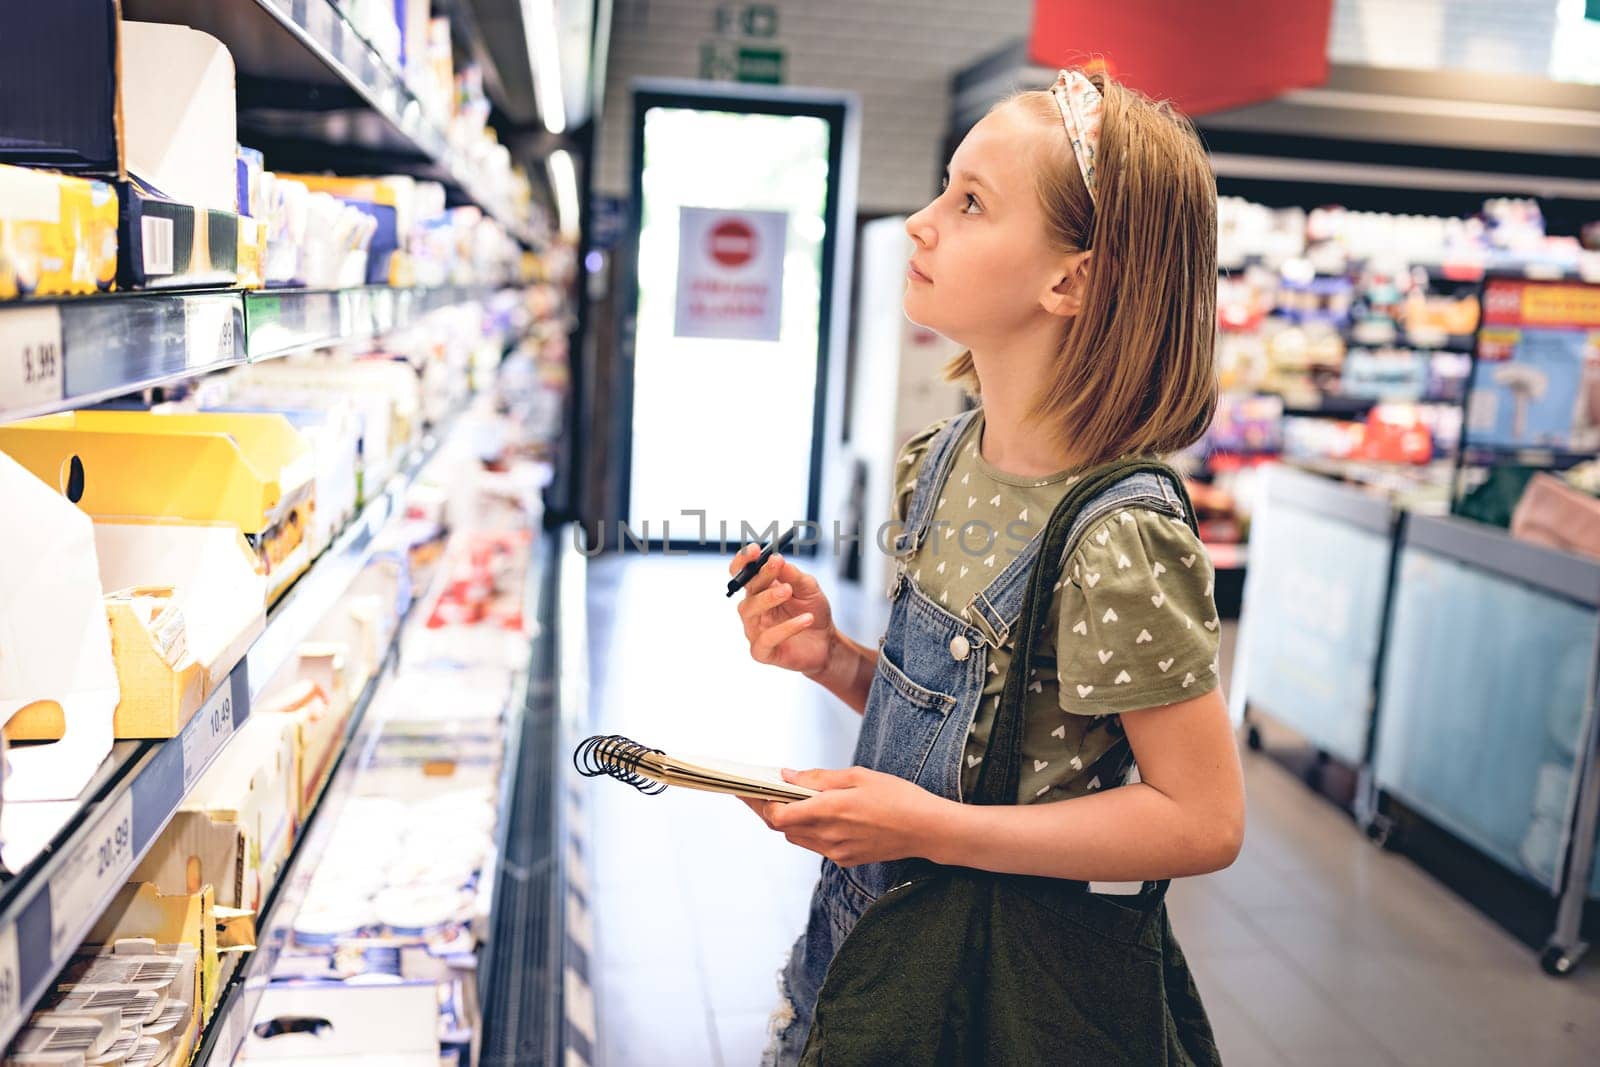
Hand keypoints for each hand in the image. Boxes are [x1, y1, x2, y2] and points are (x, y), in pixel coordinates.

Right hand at [730, 543, 838, 677]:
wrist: (826, 641)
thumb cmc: (813, 611)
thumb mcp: (809, 588)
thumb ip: (794, 575)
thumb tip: (778, 560)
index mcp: (760, 590)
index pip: (742, 572)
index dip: (743, 560)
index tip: (755, 549)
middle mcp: (753, 609)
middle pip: (747, 590)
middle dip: (761, 575)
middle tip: (776, 564)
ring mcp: (754, 630)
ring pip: (750, 611)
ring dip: (768, 598)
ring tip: (789, 590)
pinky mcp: (762, 652)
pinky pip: (766, 639)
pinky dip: (786, 628)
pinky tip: (805, 620)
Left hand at [744, 767, 951, 867]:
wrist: (927, 829)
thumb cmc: (897, 797)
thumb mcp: (858, 776)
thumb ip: (819, 778)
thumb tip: (788, 776)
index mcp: (829, 811)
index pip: (778, 815)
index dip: (759, 803)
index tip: (749, 788)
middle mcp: (828, 836)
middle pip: (782, 828)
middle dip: (768, 810)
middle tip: (760, 791)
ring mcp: (836, 852)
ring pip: (797, 838)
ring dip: (788, 821)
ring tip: (787, 799)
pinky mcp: (846, 860)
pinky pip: (816, 846)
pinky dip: (809, 830)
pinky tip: (818, 814)